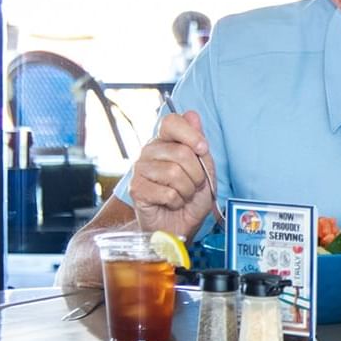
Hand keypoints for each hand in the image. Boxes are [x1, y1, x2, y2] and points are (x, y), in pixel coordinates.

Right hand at [129, 109, 218, 238]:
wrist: (180, 225)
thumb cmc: (191, 198)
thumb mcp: (204, 169)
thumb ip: (199, 143)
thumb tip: (192, 115)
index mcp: (165, 142)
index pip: (171, 122)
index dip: (190, 134)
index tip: (202, 149)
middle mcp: (149, 152)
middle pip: (180, 152)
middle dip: (196, 174)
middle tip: (193, 185)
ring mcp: (140, 170)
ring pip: (174, 173)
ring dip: (187, 190)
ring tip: (183, 195)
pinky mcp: (136, 189)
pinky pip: (167, 192)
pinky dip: (177, 201)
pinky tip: (171, 203)